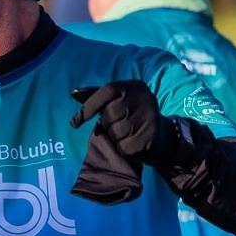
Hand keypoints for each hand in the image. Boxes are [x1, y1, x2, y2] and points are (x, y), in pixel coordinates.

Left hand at [70, 82, 184, 166]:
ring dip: (116, 137)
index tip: (75, 123)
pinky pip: (123, 146)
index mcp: (134, 86)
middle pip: (109, 114)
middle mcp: (144, 98)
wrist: (162, 136)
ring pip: (115, 132)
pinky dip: (123, 148)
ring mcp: (149, 117)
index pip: (106, 91)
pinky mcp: (150, 137)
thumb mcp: (118, 101)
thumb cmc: (132, 116)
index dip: (88, 107)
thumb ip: (96, 97)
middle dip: (107, 124)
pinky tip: (132, 143)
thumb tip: (73, 93)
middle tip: (118, 125)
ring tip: (127, 134)